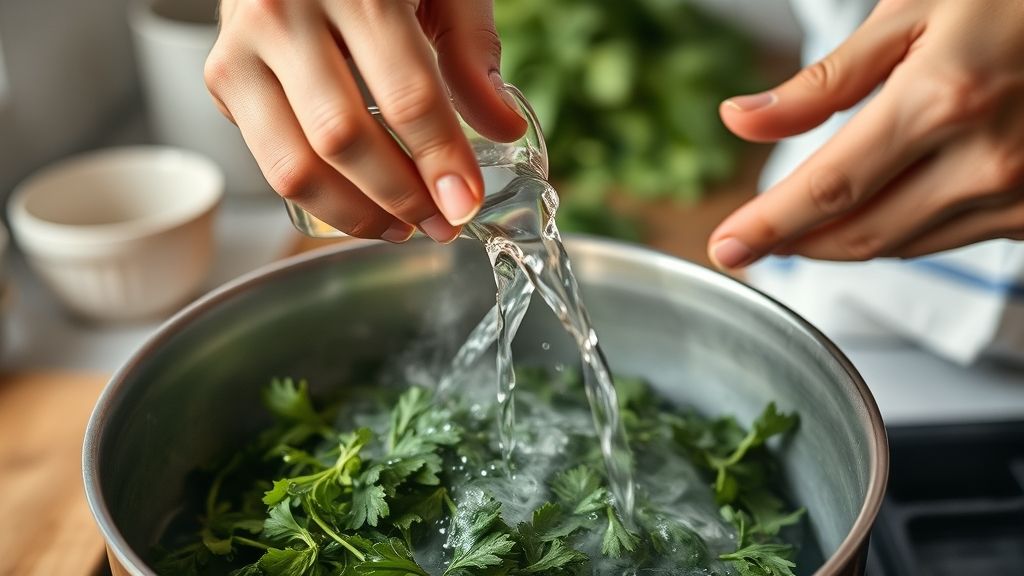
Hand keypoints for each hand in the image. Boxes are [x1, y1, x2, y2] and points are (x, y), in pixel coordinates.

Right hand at [206, 0, 526, 241]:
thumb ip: (470, 50)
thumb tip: (503, 129)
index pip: (406, 93)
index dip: (440, 159)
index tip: (466, 202)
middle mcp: (285, 12)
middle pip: (343, 136)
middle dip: (399, 196)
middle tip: (441, 222)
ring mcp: (243, 46)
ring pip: (293, 164)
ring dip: (354, 212)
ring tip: (400, 226)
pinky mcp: (223, 76)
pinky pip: (267, 160)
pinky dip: (317, 196)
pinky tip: (358, 202)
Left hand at [709, 0, 1023, 268]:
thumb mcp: (911, 13)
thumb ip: (823, 82)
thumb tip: (740, 120)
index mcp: (942, 100)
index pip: (828, 188)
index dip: (768, 225)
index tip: (726, 248)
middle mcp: (984, 159)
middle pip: (859, 233)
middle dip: (795, 243)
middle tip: (753, 239)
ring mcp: (1019, 192)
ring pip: (901, 245)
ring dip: (841, 243)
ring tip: (802, 224)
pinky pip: (944, 240)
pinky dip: (897, 231)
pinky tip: (875, 209)